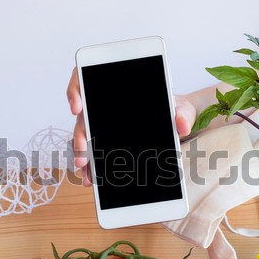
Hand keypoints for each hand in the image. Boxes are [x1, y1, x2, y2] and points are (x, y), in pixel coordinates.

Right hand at [66, 67, 196, 186]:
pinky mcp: (105, 142)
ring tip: (84, 168)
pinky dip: (89, 166)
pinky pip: (92, 153)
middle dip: (79, 134)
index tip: (77, 107)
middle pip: (82, 116)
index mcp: (115, 89)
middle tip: (83, 149)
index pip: (83, 79)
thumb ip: (183, 113)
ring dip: (81, 153)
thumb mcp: (182, 108)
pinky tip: (90, 178)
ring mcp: (101, 125)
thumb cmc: (174, 109)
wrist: (175, 123)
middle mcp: (102, 106)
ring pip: (83, 137)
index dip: (75, 90)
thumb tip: (182, 125)